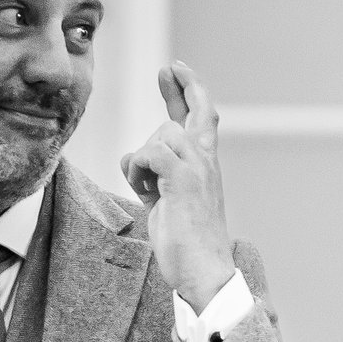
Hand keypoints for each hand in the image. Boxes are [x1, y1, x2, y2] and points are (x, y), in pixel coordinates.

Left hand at [118, 62, 235, 307]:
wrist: (204, 273)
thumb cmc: (186, 245)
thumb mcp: (168, 202)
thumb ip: (157, 178)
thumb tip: (136, 161)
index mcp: (205, 168)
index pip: (200, 119)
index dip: (189, 91)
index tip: (175, 69)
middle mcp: (207, 162)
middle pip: (187, 115)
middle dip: (176, 91)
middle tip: (166, 68)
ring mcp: (198, 169)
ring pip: (161, 134)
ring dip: (143, 158)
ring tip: (147, 188)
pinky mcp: (183, 180)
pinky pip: (150, 152)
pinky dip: (137, 169)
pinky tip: (144, 189)